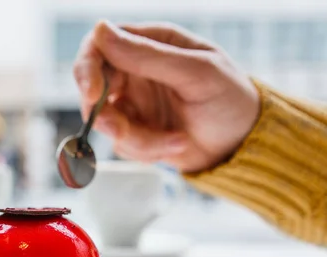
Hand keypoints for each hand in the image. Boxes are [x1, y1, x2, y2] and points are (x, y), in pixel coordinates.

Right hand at [73, 21, 259, 172]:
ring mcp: (135, 103)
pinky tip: (176, 144)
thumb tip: (100, 31)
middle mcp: (137, 71)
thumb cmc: (231, 99)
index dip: (87, 69)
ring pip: (107, 123)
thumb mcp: (195, 73)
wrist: (244, 146)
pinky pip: (121, 145)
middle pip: (93, 89)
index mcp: (152, 44)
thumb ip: (147, 55)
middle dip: (107, 116)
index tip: (93, 94)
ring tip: (176, 140)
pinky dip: (146, 150)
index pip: (100, 46)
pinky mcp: (136, 132)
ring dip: (137, 139)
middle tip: (124, 132)